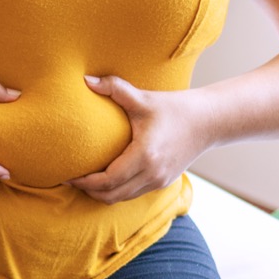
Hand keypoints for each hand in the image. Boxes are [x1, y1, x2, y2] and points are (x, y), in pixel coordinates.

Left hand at [69, 75, 214, 203]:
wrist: (210, 120)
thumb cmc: (175, 107)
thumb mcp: (143, 98)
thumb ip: (114, 88)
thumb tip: (85, 80)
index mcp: (144, 156)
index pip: (107, 180)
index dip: (84, 182)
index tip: (68, 175)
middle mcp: (152, 173)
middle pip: (110, 196)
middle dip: (88, 191)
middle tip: (71, 179)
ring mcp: (159, 181)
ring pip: (121, 198)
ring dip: (101, 193)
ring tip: (84, 180)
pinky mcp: (163, 182)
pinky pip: (133, 194)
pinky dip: (116, 191)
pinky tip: (105, 179)